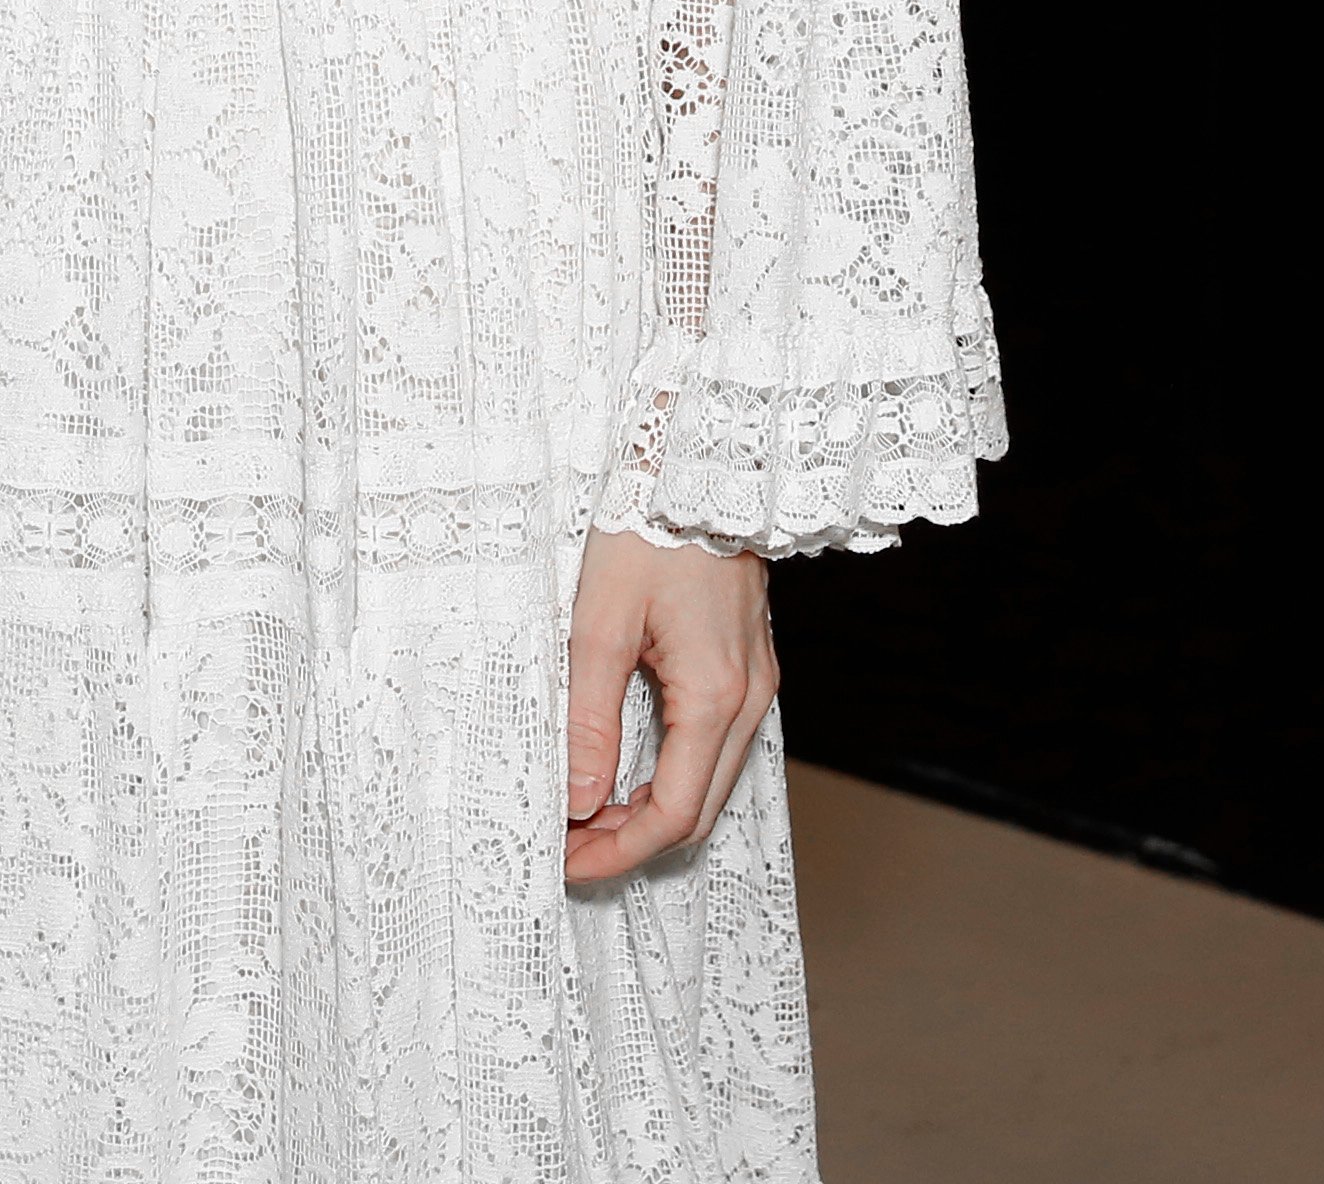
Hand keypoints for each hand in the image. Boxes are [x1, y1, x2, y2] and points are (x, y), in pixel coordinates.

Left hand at [561, 528, 774, 884]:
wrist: (704, 464)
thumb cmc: (649, 531)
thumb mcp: (599, 625)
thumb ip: (589, 719)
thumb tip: (580, 800)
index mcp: (714, 696)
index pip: (673, 814)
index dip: (618, 850)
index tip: (567, 859)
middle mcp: (749, 700)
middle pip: (699, 812)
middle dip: (632, 841)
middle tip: (569, 846)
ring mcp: (756, 684)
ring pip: (710, 784)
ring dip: (652, 809)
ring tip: (588, 811)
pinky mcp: (749, 667)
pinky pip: (716, 748)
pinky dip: (672, 774)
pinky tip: (627, 767)